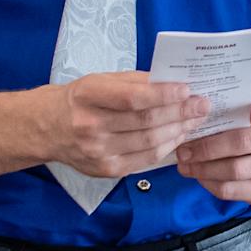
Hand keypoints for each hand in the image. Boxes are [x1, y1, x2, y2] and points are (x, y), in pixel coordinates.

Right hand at [51, 72, 206, 179]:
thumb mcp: (102, 80)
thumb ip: (136, 82)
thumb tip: (174, 83)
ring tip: (195, 120)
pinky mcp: (106, 170)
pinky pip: (145, 160)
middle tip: (202, 105)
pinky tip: (178, 136)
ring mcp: (97, 151)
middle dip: (180, 112)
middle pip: (145, 121)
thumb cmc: (81, 99)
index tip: (187, 89)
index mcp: (88, 96)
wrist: (49, 128)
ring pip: (149, 142)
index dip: (163, 94)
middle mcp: (90, 125)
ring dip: (178, 130)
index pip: (132, 97)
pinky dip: (166, 148)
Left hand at [176, 89, 250, 205]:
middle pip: (242, 143)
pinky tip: (199, 176)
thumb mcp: (250, 103)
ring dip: (204, 169)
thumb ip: (232, 100)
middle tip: (184, 150)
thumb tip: (196, 102)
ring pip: (235, 171)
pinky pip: (232, 190)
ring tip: (185, 165)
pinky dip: (210, 184)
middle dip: (207, 148)